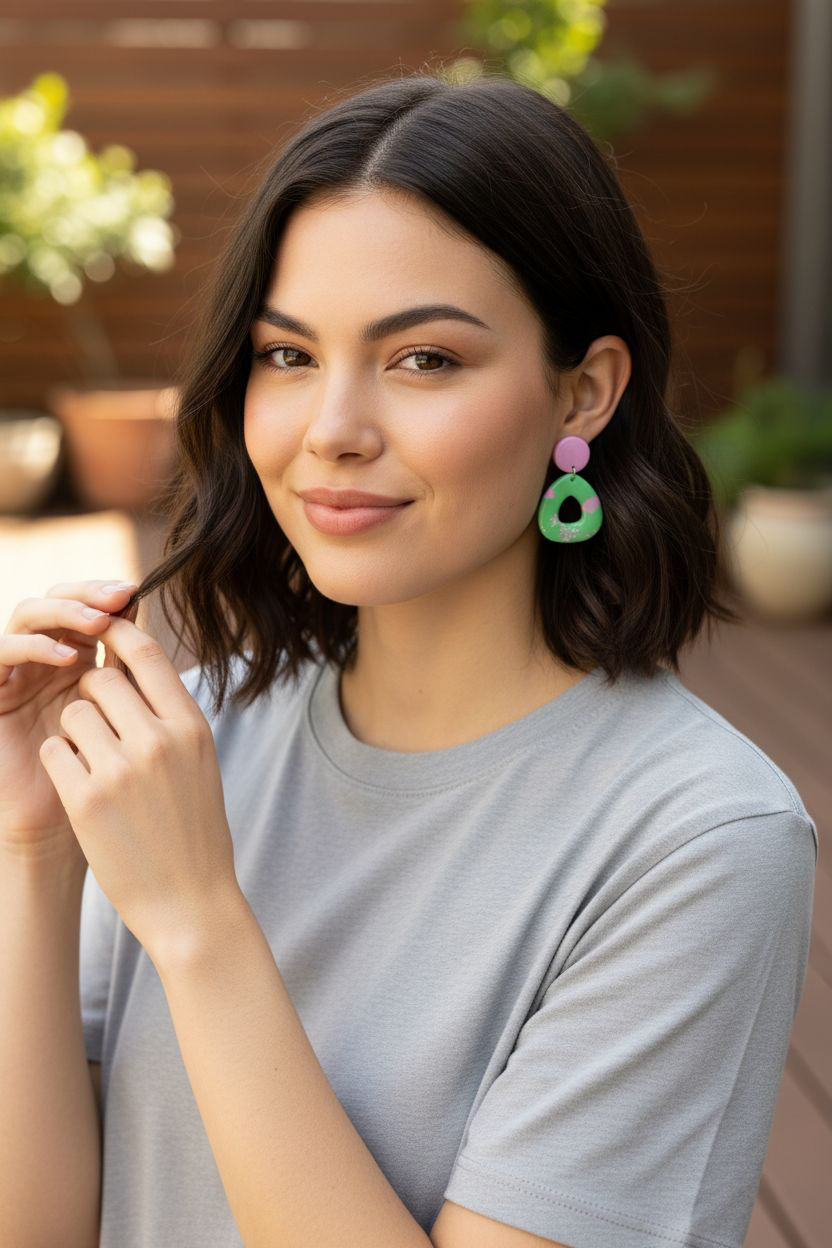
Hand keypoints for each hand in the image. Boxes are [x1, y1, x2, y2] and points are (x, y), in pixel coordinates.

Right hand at [0, 579, 136, 863]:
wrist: (78, 836)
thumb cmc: (117, 784)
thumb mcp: (135, 723)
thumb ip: (139, 679)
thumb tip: (156, 627)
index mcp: (84, 659)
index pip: (92, 606)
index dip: (111, 594)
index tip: (138, 593)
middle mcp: (47, 660)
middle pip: (60, 599)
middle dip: (89, 592)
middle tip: (119, 597)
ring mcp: (18, 674)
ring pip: (28, 615)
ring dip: (64, 611)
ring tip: (97, 624)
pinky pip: (0, 654)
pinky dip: (34, 647)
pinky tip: (68, 657)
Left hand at [36, 613, 238, 964]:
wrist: (189, 899)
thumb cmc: (193, 827)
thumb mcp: (197, 760)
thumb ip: (170, 712)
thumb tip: (139, 660)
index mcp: (190, 727)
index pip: (146, 654)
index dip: (118, 634)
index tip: (104, 633)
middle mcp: (157, 741)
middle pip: (101, 678)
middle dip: (91, 692)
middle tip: (99, 721)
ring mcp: (120, 770)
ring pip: (74, 712)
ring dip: (74, 729)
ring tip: (93, 760)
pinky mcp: (86, 799)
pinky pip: (55, 750)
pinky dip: (60, 761)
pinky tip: (80, 785)